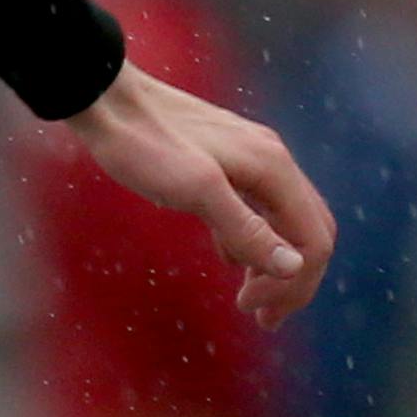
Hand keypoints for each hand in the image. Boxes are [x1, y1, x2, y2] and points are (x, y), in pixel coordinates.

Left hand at [64, 60, 335, 327]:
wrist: (102, 97)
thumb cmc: (141, 143)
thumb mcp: (194, 190)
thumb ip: (244, 228)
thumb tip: (292, 267)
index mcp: (273, 169)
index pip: (314, 240)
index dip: (293, 283)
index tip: (251, 310)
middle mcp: (271, 161)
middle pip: (307, 231)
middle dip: (291, 279)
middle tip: (262, 319)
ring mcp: (249, 158)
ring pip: (281, 220)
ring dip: (271, 262)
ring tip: (247, 298)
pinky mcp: (224, 160)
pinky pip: (254, 207)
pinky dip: (249, 238)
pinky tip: (226, 255)